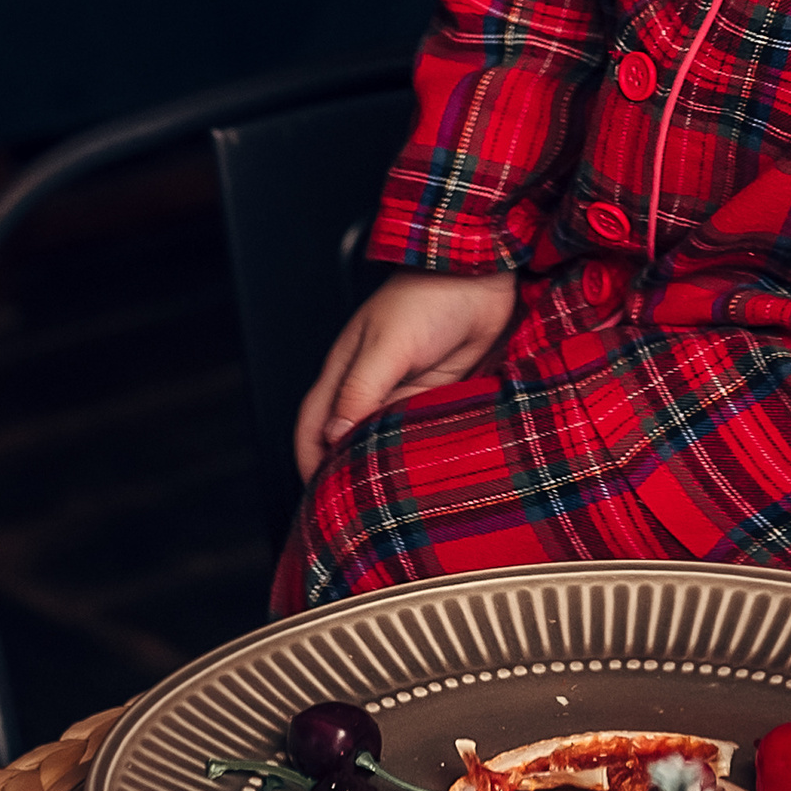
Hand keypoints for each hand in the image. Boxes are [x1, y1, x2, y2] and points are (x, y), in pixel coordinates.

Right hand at [293, 270, 518, 480]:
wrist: (481, 276)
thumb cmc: (426, 297)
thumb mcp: (388, 344)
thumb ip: (361, 388)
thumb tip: (334, 434)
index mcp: (345, 373)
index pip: (314, 427)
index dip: (310, 462)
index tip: (316, 498)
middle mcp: (370, 386)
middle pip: (348, 440)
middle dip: (346, 473)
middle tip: (356, 513)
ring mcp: (404, 391)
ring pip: (384, 440)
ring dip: (385, 463)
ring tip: (393, 501)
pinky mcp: (436, 393)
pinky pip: (419, 429)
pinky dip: (418, 447)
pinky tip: (426, 468)